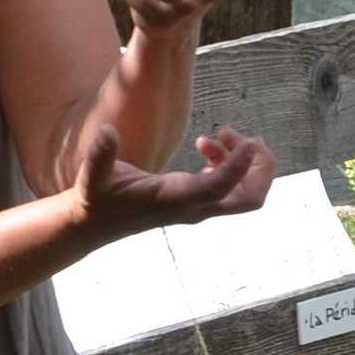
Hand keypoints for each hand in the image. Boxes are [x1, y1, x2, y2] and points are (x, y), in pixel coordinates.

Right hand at [74, 121, 278, 242]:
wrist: (99, 222)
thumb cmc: (98, 198)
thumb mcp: (92, 177)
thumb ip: (100, 156)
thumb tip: (107, 131)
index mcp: (175, 199)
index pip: (218, 188)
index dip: (239, 166)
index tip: (249, 142)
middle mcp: (194, 206)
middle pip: (249, 198)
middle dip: (261, 167)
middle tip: (246, 137)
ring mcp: (200, 205)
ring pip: (246, 192)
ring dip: (246, 161)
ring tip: (221, 134)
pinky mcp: (199, 199)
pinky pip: (232, 186)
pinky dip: (233, 163)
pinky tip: (207, 146)